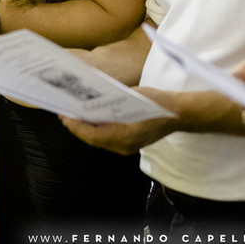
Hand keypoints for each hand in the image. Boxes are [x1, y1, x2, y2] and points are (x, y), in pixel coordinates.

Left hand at [60, 88, 180, 154]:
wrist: (180, 113)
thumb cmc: (159, 102)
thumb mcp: (134, 96)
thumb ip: (114, 101)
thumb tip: (92, 98)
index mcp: (125, 136)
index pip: (94, 135)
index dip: (77, 126)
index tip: (64, 116)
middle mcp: (124, 146)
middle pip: (94, 140)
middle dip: (77, 128)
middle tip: (64, 114)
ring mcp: (127, 147)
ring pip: (99, 141)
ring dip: (85, 130)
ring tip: (73, 117)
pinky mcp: (129, 144)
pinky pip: (107, 140)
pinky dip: (97, 131)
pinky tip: (91, 120)